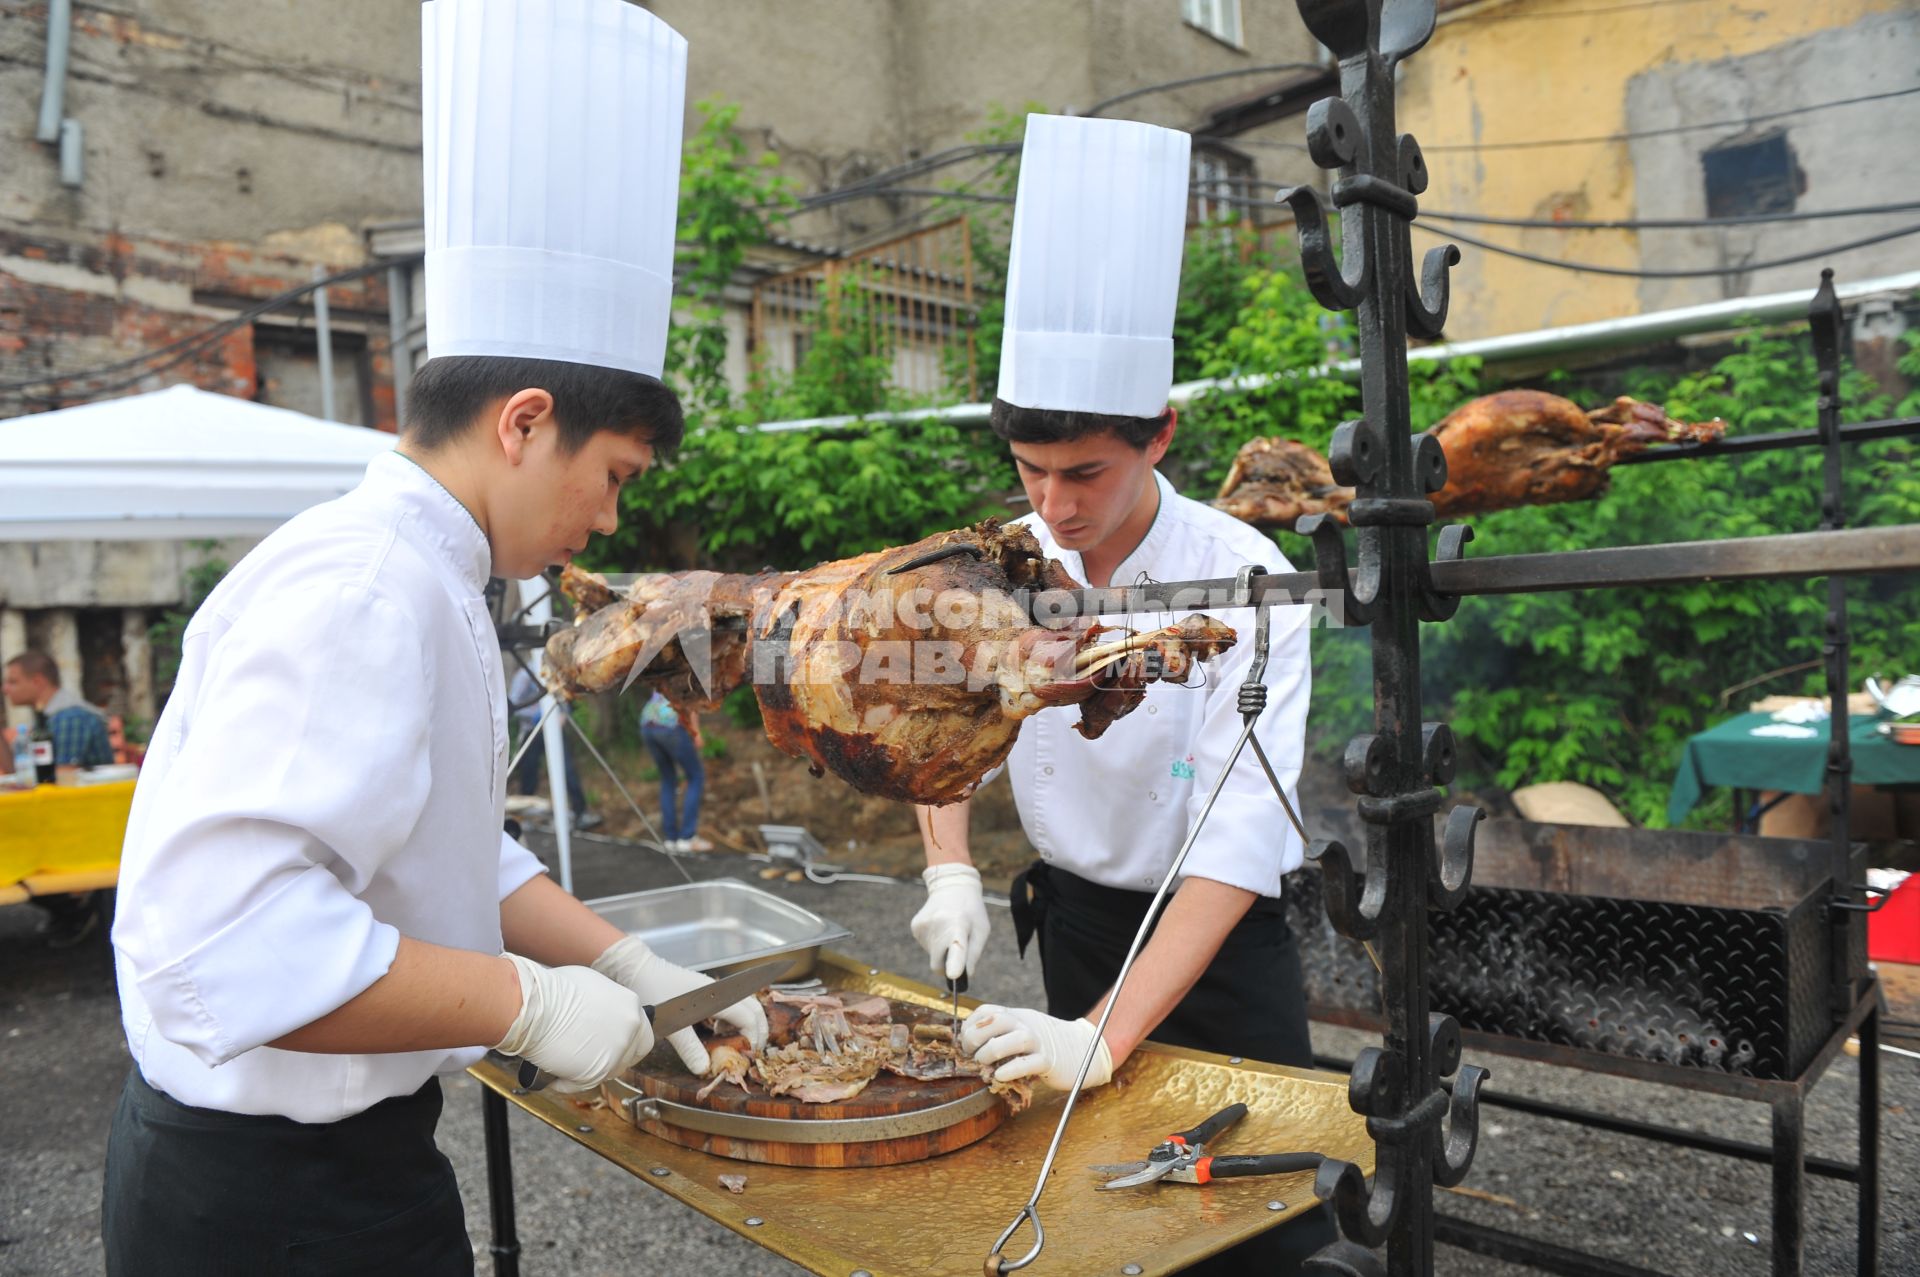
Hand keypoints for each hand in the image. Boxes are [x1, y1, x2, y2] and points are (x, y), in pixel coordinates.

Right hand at [491, 954, 653, 1092]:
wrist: (532, 1006)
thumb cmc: (552, 991)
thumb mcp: (590, 986)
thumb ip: (606, 1004)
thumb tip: (601, 1014)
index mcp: (630, 1006)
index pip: (642, 1032)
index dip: (629, 1041)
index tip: (614, 1044)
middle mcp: (629, 1029)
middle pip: (632, 1055)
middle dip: (616, 1059)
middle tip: (593, 1059)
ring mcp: (616, 1052)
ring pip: (609, 1072)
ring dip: (589, 1070)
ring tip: (566, 1064)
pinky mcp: (597, 1072)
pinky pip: (583, 1084)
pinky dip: (567, 1083)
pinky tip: (554, 1077)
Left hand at [592, 935, 767, 1074]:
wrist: (638, 969)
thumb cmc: (655, 991)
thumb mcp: (671, 1025)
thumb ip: (689, 1048)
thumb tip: (704, 1070)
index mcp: (717, 996)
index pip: (749, 1017)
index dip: (755, 1037)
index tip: (750, 1056)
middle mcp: (721, 990)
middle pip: (754, 1008)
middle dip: (759, 1030)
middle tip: (753, 1052)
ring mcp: (714, 990)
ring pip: (745, 1005)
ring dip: (748, 1024)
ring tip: (739, 1043)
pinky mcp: (706, 992)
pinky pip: (731, 1005)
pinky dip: (735, 1019)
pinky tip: (720, 1031)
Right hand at [911, 862, 989, 980]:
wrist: (952, 886)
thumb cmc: (971, 911)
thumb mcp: (981, 930)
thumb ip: (973, 954)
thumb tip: (966, 975)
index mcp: (958, 924)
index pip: (956, 948)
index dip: (954, 964)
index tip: (953, 975)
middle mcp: (938, 924)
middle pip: (938, 963)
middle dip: (947, 965)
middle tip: (959, 949)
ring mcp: (923, 926)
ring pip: (932, 955)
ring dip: (941, 950)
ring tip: (949, 930)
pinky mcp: (915, 927)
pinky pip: (927, 946)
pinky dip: (934, 943)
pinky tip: (940, 928)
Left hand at [960, 1005, 1112, 1090]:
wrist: (1081, 1048)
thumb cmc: (1044, 1044)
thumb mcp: (1020, 1031)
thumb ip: (999, 1033)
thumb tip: (969, 1045)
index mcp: (1016, 1016)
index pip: (987, 1011)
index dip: (970, 1025)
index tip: (965, 1042)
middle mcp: (1026, 1024)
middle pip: (996, 1020)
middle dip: (975, 1037)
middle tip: (973, 1054)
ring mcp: (1039, 1042)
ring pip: (1014, 1039)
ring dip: (991, 1052)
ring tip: (985, 1064)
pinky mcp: (1049, 1061)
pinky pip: (1029, 1063)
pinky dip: (1010, 1070)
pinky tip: (1000, 1075)